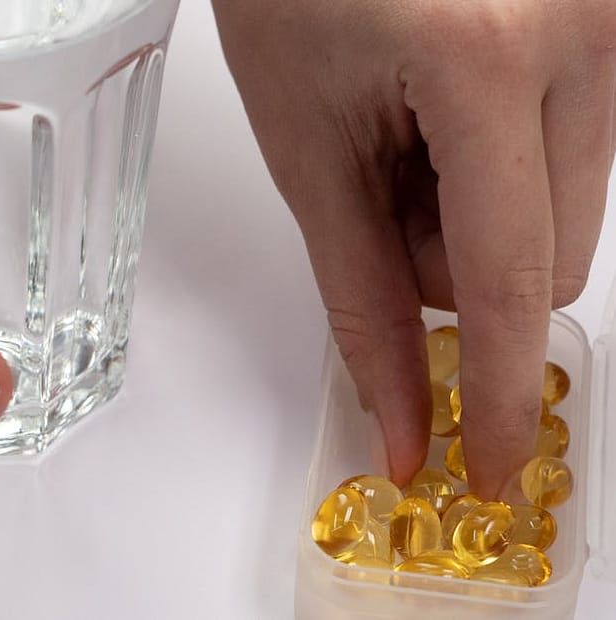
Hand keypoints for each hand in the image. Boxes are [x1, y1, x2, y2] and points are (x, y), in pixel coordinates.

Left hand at [213, 0, 615, 496]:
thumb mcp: (309, 153)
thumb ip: (361, 295)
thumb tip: (404, 416)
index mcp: (487, 55)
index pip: (511, 279)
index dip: (503, 394)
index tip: (495, 465)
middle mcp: (586, 24)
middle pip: (550, 259)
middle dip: (458, 267)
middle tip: (385, 187)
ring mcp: (612, 14)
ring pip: (571, 212)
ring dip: (485, 215)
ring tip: (414, 131)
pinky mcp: (612, 18)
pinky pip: (584, 151)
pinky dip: (511, 166)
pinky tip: (454, 106)